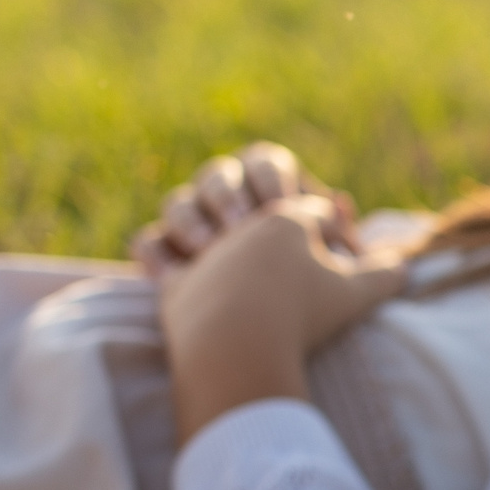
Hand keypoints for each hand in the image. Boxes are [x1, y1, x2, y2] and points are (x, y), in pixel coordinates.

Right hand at [131, 141, 356, 280]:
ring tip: (209, 251)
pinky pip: (147, 243)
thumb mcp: (332, 255)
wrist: (272, 327)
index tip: (285, 205)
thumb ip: (337, 228)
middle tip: (241, 225)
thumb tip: (342, 205)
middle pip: (216, 175)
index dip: (273, 179)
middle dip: (228, 197)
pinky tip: (170, 276)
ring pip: (178, 203)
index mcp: (269, 184)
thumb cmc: (314, 282)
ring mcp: (192, 223)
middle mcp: (226, 195)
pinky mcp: (165, 254)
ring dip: (191, 223)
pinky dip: (155, 256)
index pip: (266, 162)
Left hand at [161, 197, 407, 440]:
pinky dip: (162, 251)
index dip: (330, 228)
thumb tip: (403, 267)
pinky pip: (154, 247)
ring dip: (206, 221)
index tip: (341, 249)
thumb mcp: (356, 294)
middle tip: (284, 245)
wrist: (239, 348)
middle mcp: (240, 225)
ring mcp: (203, 249)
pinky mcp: (172, 279)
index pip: (311, 211)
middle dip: (267, 210)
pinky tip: (176, 262)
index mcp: (285, 219)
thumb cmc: (304, 316)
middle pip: (254, 200)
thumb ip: (383, 275)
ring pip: (193, 208)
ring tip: (223, 245)